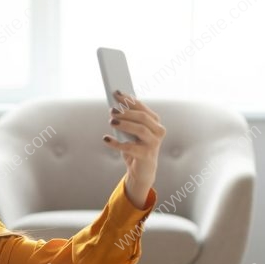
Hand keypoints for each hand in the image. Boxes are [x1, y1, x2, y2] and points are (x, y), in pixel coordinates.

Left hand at [104, 90, 165, 207]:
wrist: (142, 170)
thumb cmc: (135, 147)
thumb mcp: (131, 133)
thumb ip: (127, 121)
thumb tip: (115, 107)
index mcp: (155, 122)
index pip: (142, 107)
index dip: (129, 100)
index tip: (116, 93)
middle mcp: (158, 131)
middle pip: (142, 118)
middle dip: (126, 112)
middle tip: (111, 110)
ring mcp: (154, 143)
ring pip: (139, 130)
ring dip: (124, 124)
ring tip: (111, 121)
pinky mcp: (146, 155)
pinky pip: (130, 147)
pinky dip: (116, 143)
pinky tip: (106, 139)